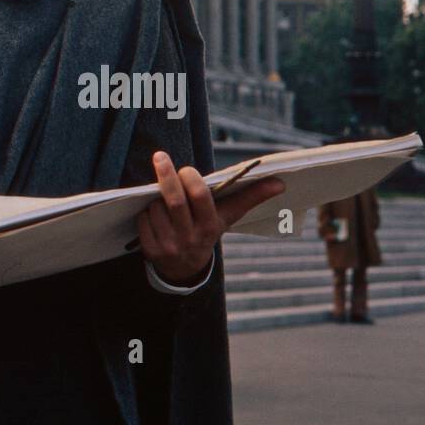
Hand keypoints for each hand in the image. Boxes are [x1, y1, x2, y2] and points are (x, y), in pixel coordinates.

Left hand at [137, 151, 285, 286]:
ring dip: (155, 198)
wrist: (187, 267)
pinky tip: (155, 216)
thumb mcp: (228, 216)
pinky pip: (143, 220)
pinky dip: (145, 213)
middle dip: (166, 175)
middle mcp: (191, 238)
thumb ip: (251, 197)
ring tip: (164, 201)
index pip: (200, 197)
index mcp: (211, 226)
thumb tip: (281, 182)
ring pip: (156, 208)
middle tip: (160, 156)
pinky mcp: (152, 251)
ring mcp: (170, 246)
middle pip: (174, 200)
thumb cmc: (208, 228)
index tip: (186, 168)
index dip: (191, 179)